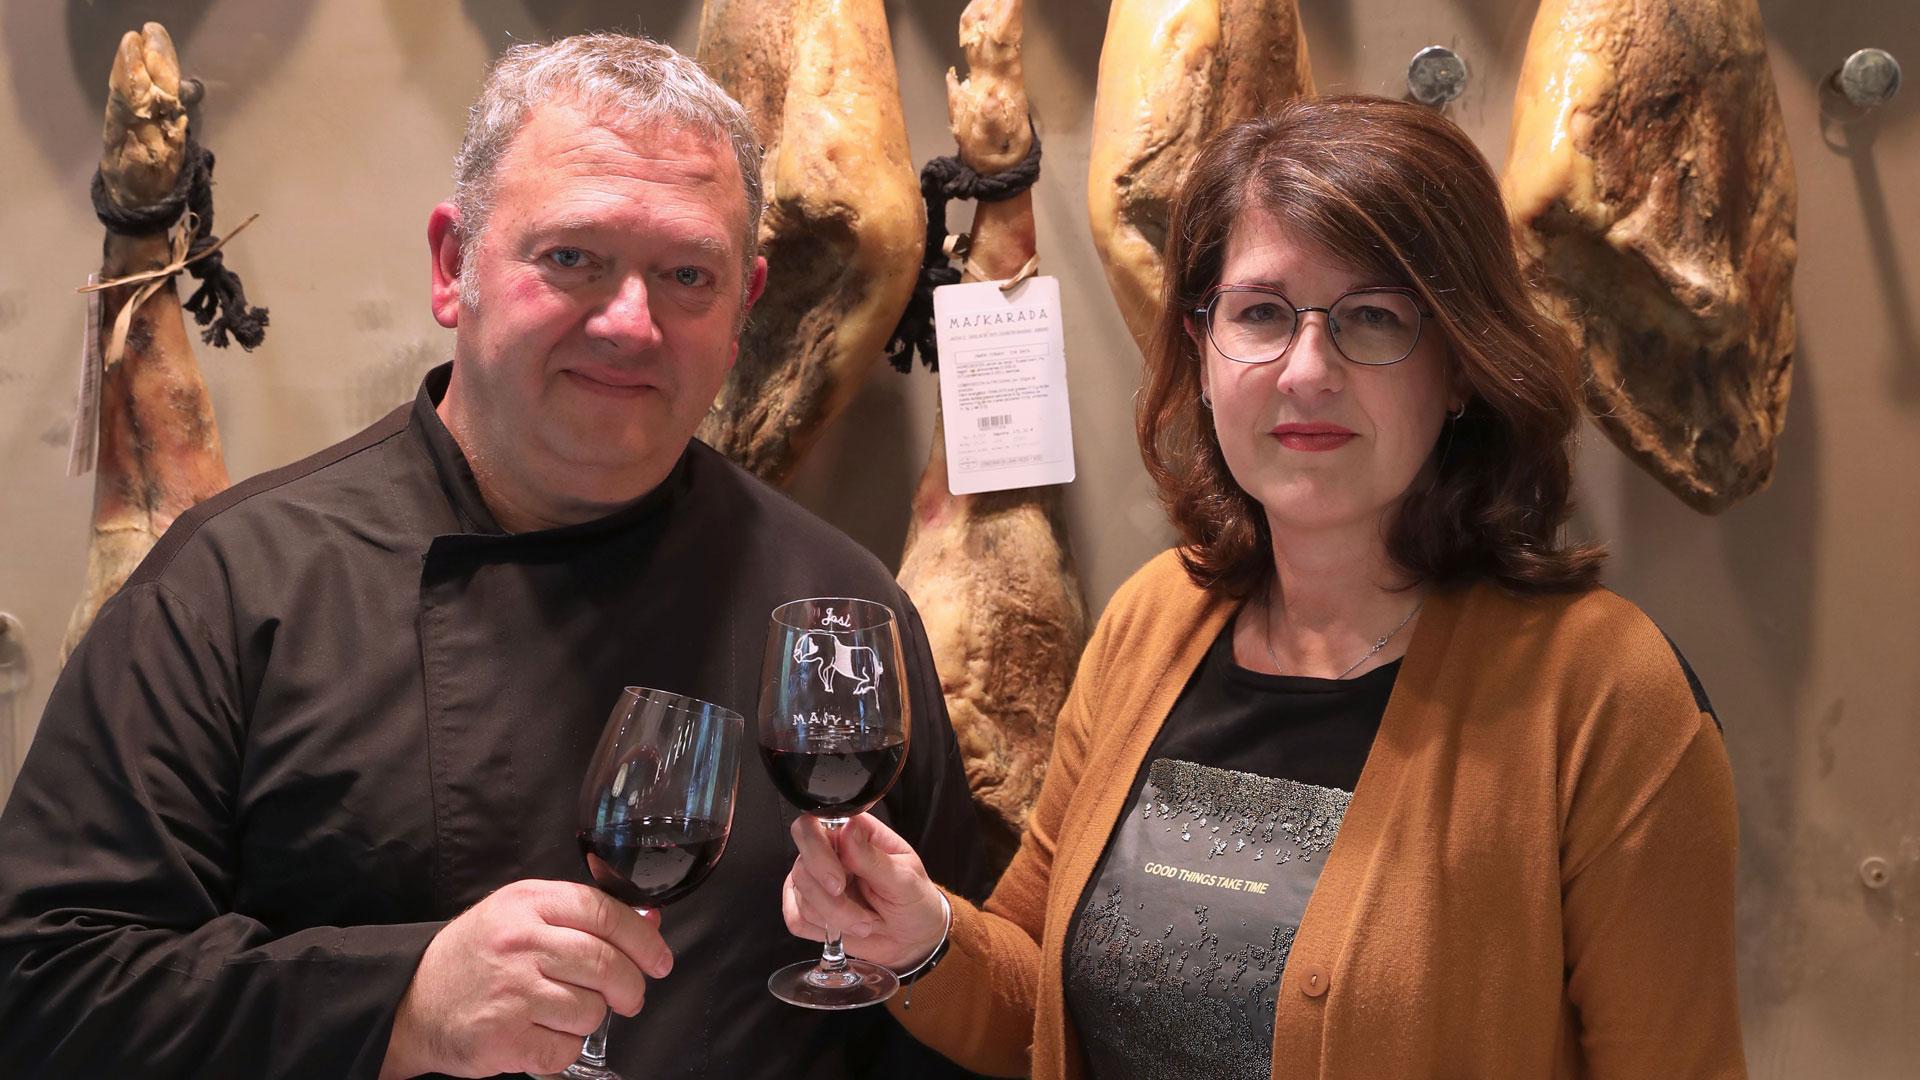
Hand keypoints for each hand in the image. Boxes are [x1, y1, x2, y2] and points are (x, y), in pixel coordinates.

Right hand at [379, 879, 672, 1078]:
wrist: (411, 1001)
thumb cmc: (475, 957)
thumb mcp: (522, 916)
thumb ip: (584, 916)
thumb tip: (650, 922)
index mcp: (528, 904)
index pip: (604, 913)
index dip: (642, 939)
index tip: (659, 960)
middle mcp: (520, 943)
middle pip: (606, 964)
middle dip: (630, 986)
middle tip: (630, 997)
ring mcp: (511, 991)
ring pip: (591, 1010)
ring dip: (589, 1019)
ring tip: (564, 1013)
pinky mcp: (504, 1037)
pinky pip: (566, 1049)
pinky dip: (564, 1049)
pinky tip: (542, 1035)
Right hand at [782, 813, 947, 970]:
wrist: (912, 938)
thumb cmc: (914, 901)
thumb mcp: (904, 880)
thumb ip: (873, 857)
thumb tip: (848, 828)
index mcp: (854, 834)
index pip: (813, 826)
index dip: (818, 853)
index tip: (838, 884)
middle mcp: (830, 852)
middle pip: (802, 864)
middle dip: (830, 899)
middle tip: (861, 916)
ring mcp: (815, 880)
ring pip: (801, 895)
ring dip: (835, 918)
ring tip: (866, 922)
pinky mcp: (807, 907)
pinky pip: (796, 918)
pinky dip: (823, 929)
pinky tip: (846, 927)